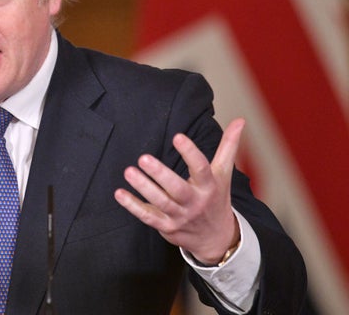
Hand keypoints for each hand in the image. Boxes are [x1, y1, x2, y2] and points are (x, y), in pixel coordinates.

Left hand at [114, 118, 244, 263]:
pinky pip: (148, 217)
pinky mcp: (167, 227)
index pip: (201, 168)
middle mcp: (195, 201)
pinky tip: (119, 193)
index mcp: (209, 185)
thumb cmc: (216, 198)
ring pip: (160, 202)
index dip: (190, 152)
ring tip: (129, 171)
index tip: (177, 136)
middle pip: (177, 188)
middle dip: (160, 174)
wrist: (217, 238)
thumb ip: (228, 146)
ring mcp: (180, 216)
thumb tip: (240, 119)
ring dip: (143, 187)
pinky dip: (133, 206)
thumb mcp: (224, 173)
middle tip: (143, 158)